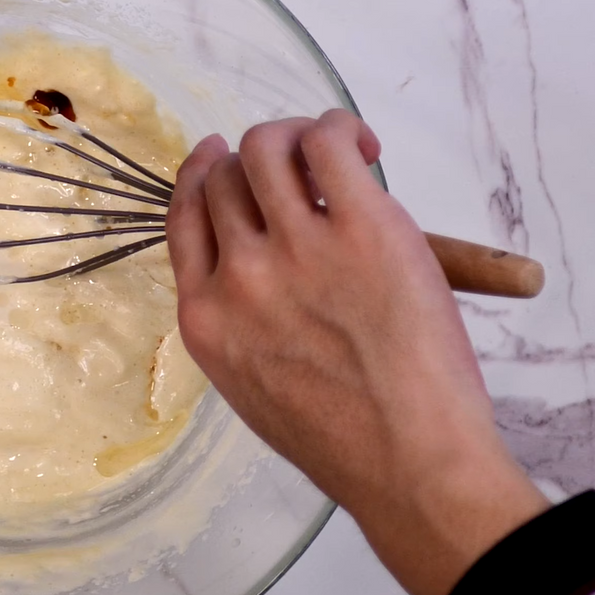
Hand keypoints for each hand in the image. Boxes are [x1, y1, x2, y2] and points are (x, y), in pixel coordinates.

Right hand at [166, 111, 545, 594]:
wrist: (410, 465)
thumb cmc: (345, 443)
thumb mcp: (253, 387)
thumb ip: (241, 323)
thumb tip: (264, 264)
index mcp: (205, 318)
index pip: (183, 218)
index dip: (199, 177)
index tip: (216, 156)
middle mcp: (236, 277)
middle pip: (223, 178)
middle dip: (255, 161)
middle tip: (298, 165)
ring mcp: (294, 248)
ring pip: (267, 148)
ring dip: (296, 137)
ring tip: (337, 152)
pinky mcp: (360, 226)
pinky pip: (328, 143)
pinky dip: (340, 129)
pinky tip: (363, 149)